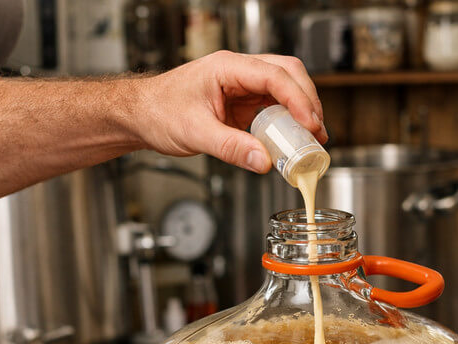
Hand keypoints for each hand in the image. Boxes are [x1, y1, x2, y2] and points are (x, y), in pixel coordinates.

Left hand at [131, 51, 326, 173]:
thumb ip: (231, 148)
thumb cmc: (158, 113)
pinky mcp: (241, 103)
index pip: (274, 76)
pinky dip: (286, 122)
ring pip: (284, 89)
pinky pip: (272, 107)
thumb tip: (264, 162)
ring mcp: (241, 86)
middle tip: (317, 133)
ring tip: (309, 139)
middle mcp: (238, 72)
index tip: (311, 123)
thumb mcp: (195, 134)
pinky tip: (290, 140)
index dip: (298, 99)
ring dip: (300, 111)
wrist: (140, 116)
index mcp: (227, 68)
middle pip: (288, 74)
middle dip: (307, 102)